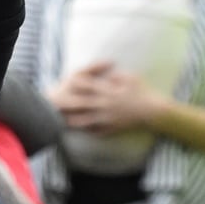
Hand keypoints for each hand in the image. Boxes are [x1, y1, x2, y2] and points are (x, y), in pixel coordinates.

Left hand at [49, 62, 165, 134]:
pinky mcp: (110, 128)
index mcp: (108, 91)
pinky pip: (94, 131)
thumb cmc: (142, 92)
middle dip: (64, 103)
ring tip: (59, 120)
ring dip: (70, 120)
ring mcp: (106, 118)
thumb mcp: (130, 77)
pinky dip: (85, 130)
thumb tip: (105, 73)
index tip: (62, 83)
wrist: (153, 111)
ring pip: (83, 121)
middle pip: (79, 104)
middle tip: (51, 102)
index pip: (86, 86)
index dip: (72, 84)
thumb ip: (115, 75)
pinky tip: (76, 130)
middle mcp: (104, 105)